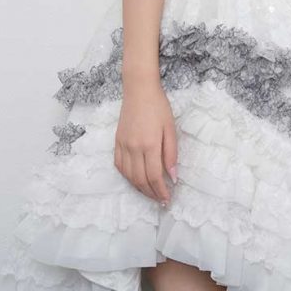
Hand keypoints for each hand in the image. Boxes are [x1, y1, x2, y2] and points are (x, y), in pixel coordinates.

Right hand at [114, 84, 177, 205]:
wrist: (139, 90)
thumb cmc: (159, 107)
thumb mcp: (171, 129)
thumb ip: (171, 154)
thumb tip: (173, 176)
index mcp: (149, 144)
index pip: (154, 176)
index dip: (160, 191)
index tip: (167, 199)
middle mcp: (133, 148)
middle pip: (140, 179)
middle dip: (151, 193)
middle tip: (160, 200)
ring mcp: (123, 145)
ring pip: (128, 176)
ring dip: (139, 188)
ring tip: (150, 193)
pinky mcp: (117, 142)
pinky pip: (119, 166)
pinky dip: (127, 177)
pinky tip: (135, 180)